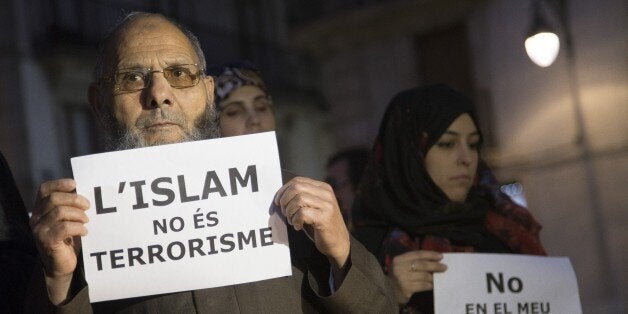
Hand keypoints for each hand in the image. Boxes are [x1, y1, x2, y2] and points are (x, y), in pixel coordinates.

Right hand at [30, 178, 89, 304]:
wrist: (61, 265)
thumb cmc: (68, 240)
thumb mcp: (68, 220)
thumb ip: (70, 206)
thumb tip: (84, 192)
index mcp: (40, 209)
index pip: (44, 189)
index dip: (59, 184)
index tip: (75, 184)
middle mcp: (36, 218)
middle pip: (54, 199)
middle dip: (75, 200)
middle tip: (88, 206)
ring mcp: (39, 230)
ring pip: (59, 212)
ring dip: (78, 214)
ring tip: (86, 221)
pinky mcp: (47, 241)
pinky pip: (64, 227)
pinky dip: (78, 227)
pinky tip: (84, 231)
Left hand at [274, 177, 349, 270]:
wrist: (338, 243)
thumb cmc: (321, 225)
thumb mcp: (313, 206)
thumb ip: (302, 197)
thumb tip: (281, 194)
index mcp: (323, 188)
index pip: (298, 180)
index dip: (284, 190)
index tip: (278, 201)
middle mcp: (326, 194)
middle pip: (297, 187)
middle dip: (285, 200)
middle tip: (284, 212)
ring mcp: (327, 205)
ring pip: (299, 199)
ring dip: (290, 211)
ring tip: (292, 220)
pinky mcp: (324, 218)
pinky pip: (302, 213)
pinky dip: (295, 220)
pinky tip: (298, 226)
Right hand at [388, 250, 446, 304]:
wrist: (389, 292)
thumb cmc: (399, 276)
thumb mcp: (403, 266)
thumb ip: (415, 261)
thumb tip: (435, 260)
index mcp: (399, 259)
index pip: (417, 254)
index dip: (430, 254)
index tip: (441, 256)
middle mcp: (399, 268)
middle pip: (422, 264)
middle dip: (435, 265)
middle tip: (444, 267)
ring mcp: (402, 279)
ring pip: (424, 276)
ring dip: (433, 277)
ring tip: (438, 277)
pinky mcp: (406, 289)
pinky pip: (423, 285)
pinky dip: (429, 285)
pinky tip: (432, 285)